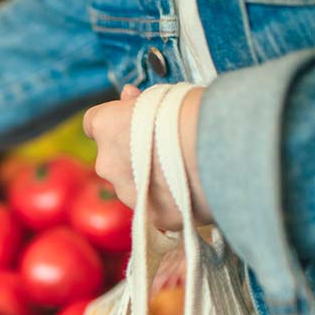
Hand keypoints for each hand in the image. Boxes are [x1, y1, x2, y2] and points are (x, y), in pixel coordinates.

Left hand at [83, 84, 211, 230]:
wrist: (220, 151)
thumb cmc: (194, 114)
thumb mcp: (162, 96)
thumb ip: (138, 103)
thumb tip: (128, 97)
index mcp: (106, 126)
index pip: (94, 123)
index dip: (113, 123)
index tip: (129, 122)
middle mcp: (107, 164)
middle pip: (114, 159)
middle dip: (133, 155)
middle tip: (167, 148)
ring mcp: (127, 194)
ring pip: (133, 186)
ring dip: (151, 181)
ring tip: (185, 171)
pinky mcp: (152, 218)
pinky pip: (157, 208)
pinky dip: (170, 202)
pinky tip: (193, 191)